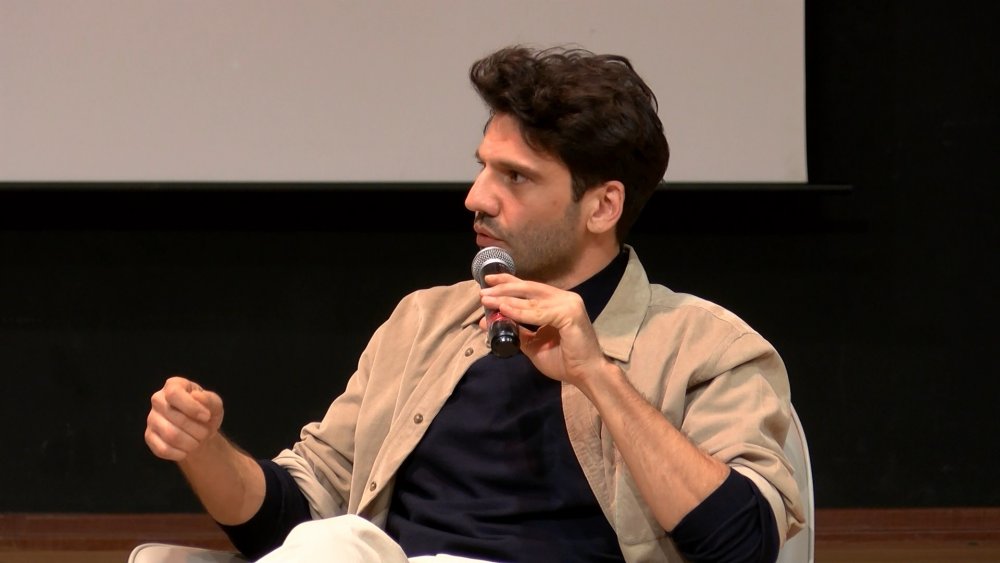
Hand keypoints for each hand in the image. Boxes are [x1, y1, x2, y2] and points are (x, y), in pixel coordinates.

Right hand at [145, 376, 223, 461]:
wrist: (200, 432)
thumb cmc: (207, 413)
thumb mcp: (215, 404)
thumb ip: (209, 399)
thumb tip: (196, 396)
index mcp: (173, 385)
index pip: (174, 394)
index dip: (192, 407)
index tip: (207, 416)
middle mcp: (158, 399)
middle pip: (175, 417)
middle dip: (197, 429)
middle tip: (205, 433)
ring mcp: (151, 418)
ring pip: (170, 435)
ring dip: (190, 442)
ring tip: (198, 441)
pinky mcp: (149, 436)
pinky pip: (162, 449)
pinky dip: (179, 453)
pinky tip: (186, 451)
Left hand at [479, 273, 611, 386]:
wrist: (587, 375)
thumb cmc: (565, 361)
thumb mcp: (535, 344)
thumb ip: (518, 332)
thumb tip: (491, 323)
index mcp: (558, 302)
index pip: (530, 287)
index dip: (509, 281)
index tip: (488, 281)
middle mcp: (565, 298)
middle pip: (529, 288)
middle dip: (504, 288)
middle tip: (483, 291)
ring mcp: (569, 304)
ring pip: (532, 299)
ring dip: (507, 299)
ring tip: (488, 300)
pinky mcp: (570, 314)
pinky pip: (539, 313)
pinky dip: (520, 311)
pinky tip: (504, 309)